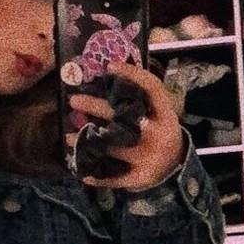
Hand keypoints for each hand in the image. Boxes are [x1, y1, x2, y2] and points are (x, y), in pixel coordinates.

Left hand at [66, 60, 185, 190]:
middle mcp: (157, 135)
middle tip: (73, 101)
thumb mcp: (160, 115)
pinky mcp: (140, 177)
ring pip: (111, 147)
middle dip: (95, 107)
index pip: (152, 89)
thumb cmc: (160, 132)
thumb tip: (111, 73)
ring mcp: (148, 157)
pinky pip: (113, 176)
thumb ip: (142, 99)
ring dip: (86, 141)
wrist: (176, 166)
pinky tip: (80, 169)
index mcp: (166, 115)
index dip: (133, 75)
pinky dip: (95, 174)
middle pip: (123, 118)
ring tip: (68, 137)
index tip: (110, 65)